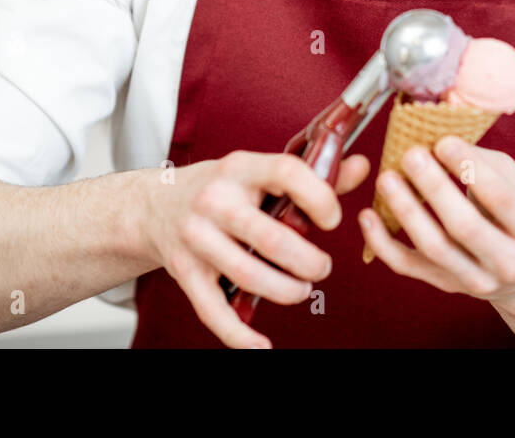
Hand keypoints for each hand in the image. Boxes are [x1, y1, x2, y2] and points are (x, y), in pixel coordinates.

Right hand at [139, 150, 370, 348]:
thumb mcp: (259, 171)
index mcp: (241, 167)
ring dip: (286, 291)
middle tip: (322, 268)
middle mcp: (215, 200)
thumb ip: (312, 174)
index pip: (286, 172)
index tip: (333, 220)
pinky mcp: (184, 271)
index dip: (319, 197)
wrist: (152, 205)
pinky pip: (213, 310)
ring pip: (247, 275)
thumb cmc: (219, 186)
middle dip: (308, 261)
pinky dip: (240, 335)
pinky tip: (263, 346)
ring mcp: (196, 237)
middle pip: (270, 237)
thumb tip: (361, 168)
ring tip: (302, 289)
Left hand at [359, 136, 514, 306]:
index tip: (444, 142)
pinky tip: (368, 215)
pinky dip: (383, 243)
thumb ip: (486, 165)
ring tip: (388, 178)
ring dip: (406, 210)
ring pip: (434, 247)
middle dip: (434, 187)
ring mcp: (476, 280)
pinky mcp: (447, 285)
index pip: (501, 198)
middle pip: (464, 226)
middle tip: (411, 155)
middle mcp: (509, 263)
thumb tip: (442, 140)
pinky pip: (408, 266)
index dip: (469, 168)